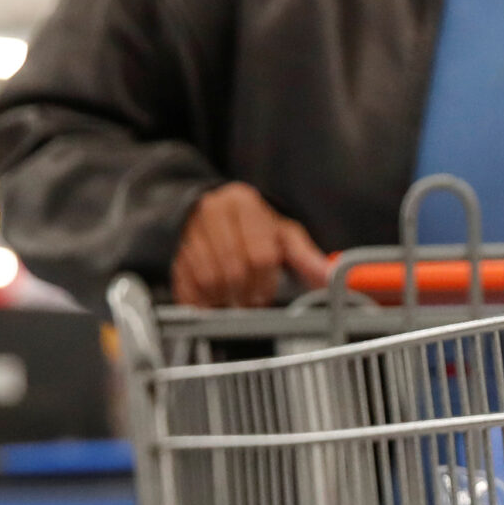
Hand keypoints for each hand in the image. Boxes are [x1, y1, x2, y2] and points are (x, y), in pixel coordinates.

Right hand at [171, 181, 328, 307]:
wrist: (211, 211)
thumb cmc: (253, 226)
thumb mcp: (283, 234)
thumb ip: (307, 257)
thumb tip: (333, 277)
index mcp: (244, 203)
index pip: (260, 254)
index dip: (266, 282)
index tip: (267, 294)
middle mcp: (212, 210)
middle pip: (234, 269)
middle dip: (245, 293)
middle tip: (250, 301)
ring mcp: (187, 226)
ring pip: (208, 278)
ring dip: (223, 298)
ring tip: (233, 299)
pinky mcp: (170, 245)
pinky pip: (183, 281)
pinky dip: (198, 299)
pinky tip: (210, 301)